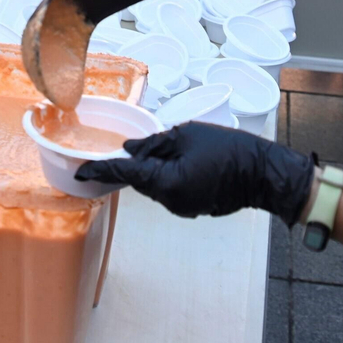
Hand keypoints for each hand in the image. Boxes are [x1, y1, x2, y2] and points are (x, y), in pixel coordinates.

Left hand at [76, 122, 316, 227]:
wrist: (263, 174)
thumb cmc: (228, 149)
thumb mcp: (186, 134)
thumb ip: (154, 143)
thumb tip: (129, 149)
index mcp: (165, 182)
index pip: (125, 175)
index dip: (100, 171)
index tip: (80, 171)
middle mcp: (169, 201)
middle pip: (139, 181)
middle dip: (131, 166)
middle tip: (130, 146)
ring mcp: (181, 208)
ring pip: (154, 186)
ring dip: (152, 170)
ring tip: (169, 149)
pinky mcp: (191, 208)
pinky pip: (169, 190)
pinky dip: (166, 177)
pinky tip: (180, 162)